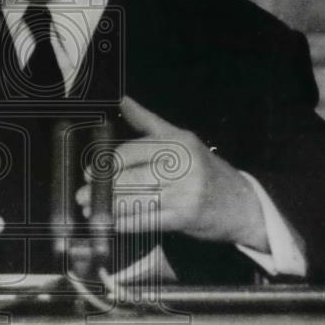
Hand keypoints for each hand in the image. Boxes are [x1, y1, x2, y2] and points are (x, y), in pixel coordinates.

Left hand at [76, 97, 267, 250]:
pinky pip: (147, 221)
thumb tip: (121, 100)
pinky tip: (112, 224)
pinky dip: (126, 224)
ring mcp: (185, 193)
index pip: (131, 152)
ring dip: (109, 209)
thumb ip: (146, 121)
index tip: (90, 173)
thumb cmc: (205, 169)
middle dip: (103, 189)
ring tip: (92, 211)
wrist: (241, 203)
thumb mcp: (180, 138)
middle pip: (131, 177)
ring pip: (136, 200)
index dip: (106, 164)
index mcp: (178, 143)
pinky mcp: (185, 218)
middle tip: (83, 195)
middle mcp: (182, 165)